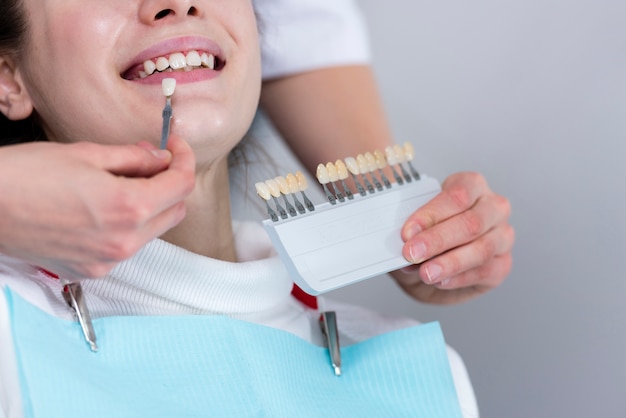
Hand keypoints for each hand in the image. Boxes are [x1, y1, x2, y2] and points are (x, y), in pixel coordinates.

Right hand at [0, 135, 194, 278]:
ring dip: (150, 206)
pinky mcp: (91, 271)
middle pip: (174, 211)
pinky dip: (127, 226)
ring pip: (153, 231)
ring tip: (122, 182)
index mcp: (128, 208)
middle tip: (152, 161)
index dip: (184, 159)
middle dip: (171, 183)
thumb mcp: (86, 153)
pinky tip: (103, 207)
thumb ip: (134, 158)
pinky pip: (127, 247)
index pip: (181, 185)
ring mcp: (108, 261)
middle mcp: (124, 242)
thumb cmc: (24, 176)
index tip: (175, 148)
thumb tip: (161, 158)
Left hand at [390, 172, 513, 304]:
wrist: (431, 266)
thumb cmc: (426, 235)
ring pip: (481, 249)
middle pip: (471, 222)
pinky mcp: (503, 264)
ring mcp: (502, 236)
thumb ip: (411, 227)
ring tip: (425, 272)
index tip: (408, 232)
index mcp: (472, 185)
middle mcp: (493, 207)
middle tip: (412, 253)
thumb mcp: (414, 225)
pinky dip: (458, 278)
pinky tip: (440, 281)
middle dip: (438, 240)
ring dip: (449, 263)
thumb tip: (405, 238)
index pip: (457, 195)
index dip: (431, 214)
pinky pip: (484, 271)